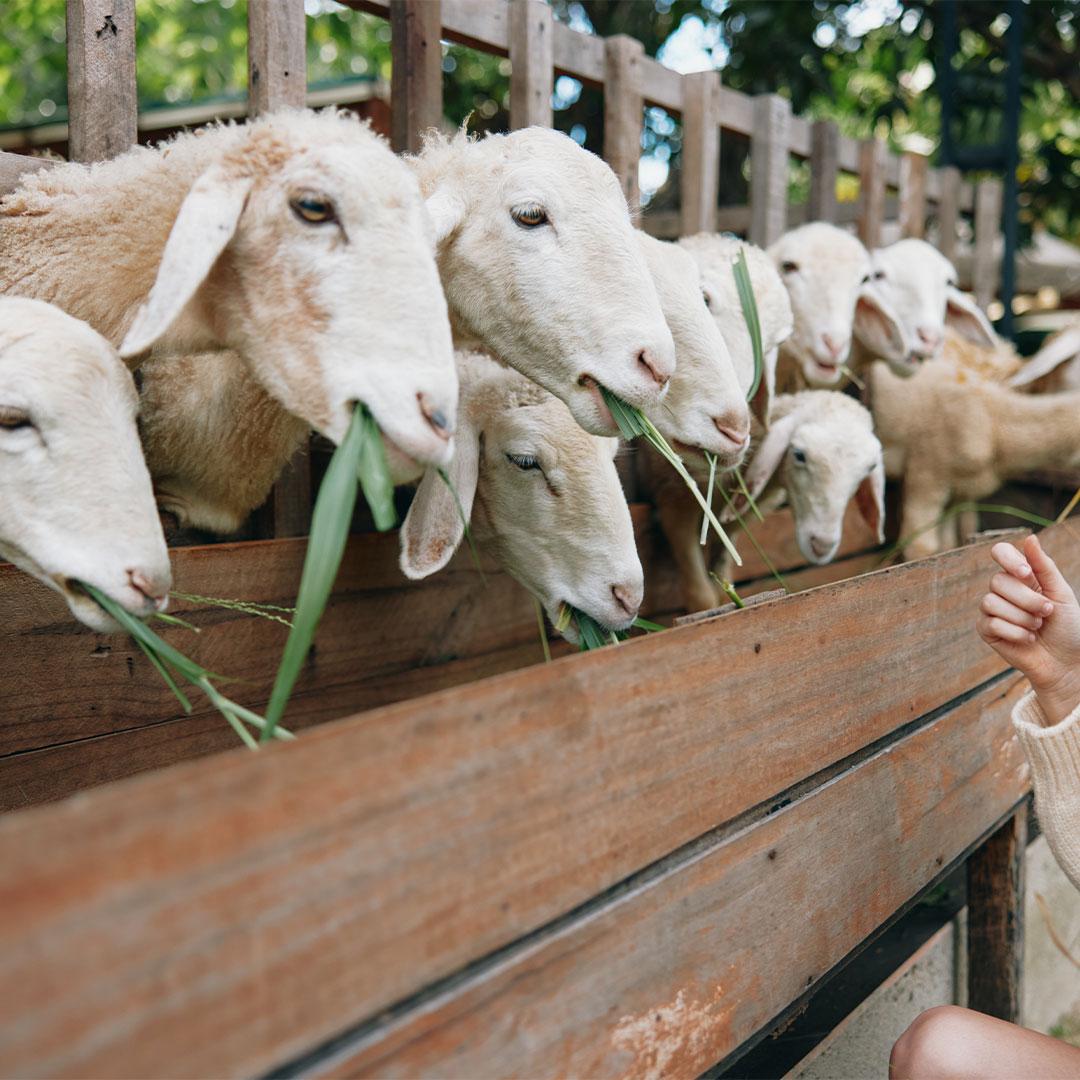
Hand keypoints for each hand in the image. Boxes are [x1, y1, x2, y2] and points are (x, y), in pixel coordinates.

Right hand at [976, 534, 1079, 724]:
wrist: (1066, 662)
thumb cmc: (1068, 628)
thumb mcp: (1060, 593)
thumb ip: (1044, 566)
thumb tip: (1029, 537)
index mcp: (1021, 576)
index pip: (1000, 552)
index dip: (1008, 559)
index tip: (1027, 573)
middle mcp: (1003, 590)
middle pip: (997, 581)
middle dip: (1027, 599)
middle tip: (1046, 613)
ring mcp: (992, 610)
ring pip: (992, 602)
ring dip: (1022, 618)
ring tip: (1036, 627)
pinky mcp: (986, 630)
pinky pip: (991, 623)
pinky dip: (1015, 632)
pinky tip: (1027, 639)